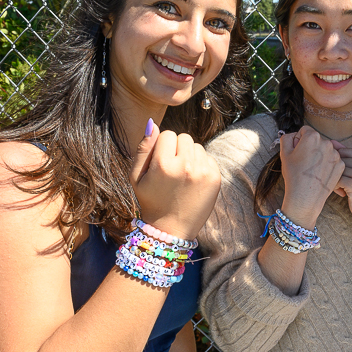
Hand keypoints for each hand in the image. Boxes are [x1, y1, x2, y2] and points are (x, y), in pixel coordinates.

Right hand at [130, 120, 220, 239]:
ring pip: (197, 146)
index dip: (162, 147)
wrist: (171, 229)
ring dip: (189, 156)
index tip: (160, 162)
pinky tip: (192, 181)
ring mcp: (203, 171)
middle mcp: (185, 165)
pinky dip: (201, 165)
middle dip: (176, 149)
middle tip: (171, 169)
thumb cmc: (151, 201)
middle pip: (184, 137)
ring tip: (182, 176)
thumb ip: (143, 148)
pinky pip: (208, 157)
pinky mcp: (215, 177)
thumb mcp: (136, 177)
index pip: (167, 134)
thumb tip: (152, 123)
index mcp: (163, 164)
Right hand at [280, 126, 344, 225]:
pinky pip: (332, 160)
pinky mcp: (341, 165)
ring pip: (325, 150)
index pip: (305, 131)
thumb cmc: (294, 175)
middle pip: (316, 140)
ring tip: (312, 169)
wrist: (305, 197)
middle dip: (310, 147)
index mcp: (312, 137)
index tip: (297, 152)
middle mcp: (327, 143)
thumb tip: (295, 135)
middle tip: (304, 162)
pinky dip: (327, 165)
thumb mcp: (284, 153)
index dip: (298, 141)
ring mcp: (336, 155)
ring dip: (319, 156)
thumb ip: (288, 138)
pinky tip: (319, 174)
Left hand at [333, 146, 351, 221]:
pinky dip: (335, 186)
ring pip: (336, 171)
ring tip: (342, 187)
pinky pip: (336, 180)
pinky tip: (342, 192)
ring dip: (334, 179)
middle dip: (335, 171)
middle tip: (340, 182)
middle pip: (339, 161)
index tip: (342, 173)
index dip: (338, 162)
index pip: (343, 152)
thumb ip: (347, 154)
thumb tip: (331, 142)